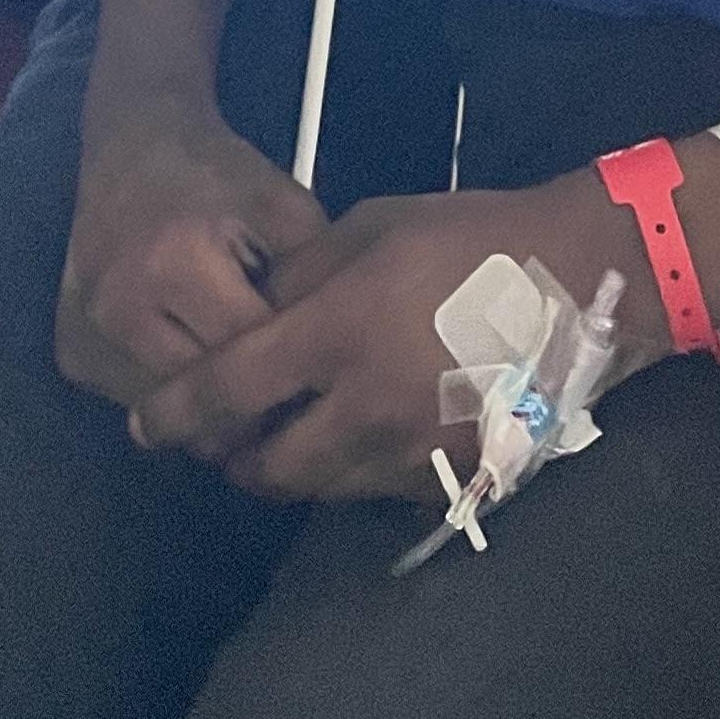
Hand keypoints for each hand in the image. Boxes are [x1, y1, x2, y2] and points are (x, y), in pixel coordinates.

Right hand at [56, 98, 325, 405]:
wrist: (133, 139)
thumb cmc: (217, 172)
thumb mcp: (284, 206)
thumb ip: (312, 281)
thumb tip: (329, 364)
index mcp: (177, 262)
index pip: (246, 352)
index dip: (291, 362)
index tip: (316, 366)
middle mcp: (119, 305)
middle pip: (204, 395)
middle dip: (250, 396)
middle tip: (279, 381)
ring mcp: (85, 331)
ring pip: (167, 412)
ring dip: (204, 405)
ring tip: (234, 369)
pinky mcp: (69, 350)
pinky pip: (133, 400)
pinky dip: (166, 390)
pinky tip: (188, 354)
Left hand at [126, 168, 663, 505]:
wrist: (576, 279)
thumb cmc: (467, 236)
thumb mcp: (369, 228)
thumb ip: (302, 276)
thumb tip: (258, 311)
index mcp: (336, 333)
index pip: (229, 391)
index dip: (175, 414)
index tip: (143, 427)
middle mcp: (364, 406)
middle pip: (268, 467)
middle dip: (235, 458)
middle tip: (227, 437)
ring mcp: (411, 451)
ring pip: (321, 488)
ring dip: (294, 468)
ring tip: (290, 434)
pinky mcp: (451, 475)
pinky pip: (376, 490)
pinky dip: (351, 471)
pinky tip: (358, 435)